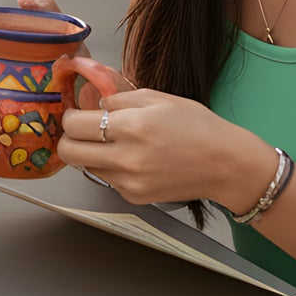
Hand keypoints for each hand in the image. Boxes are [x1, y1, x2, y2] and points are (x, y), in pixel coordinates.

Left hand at [58, 89, 274, 209]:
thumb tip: (93, 104)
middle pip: (69, 152)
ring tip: (113, 143)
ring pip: (86, 166)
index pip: (74, 125)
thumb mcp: (157, 98)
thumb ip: (118, 99)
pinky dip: (111, 167)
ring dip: (90, 153)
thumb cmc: (197, 126)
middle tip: (81, 130)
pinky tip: (133, 158)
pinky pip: (107, 179)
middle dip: (69, 138)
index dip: (69, 116)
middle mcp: (125, 158)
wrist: (226, 164)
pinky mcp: (135, 196)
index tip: (75, 113)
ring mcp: (129, 182)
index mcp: (131, 127)